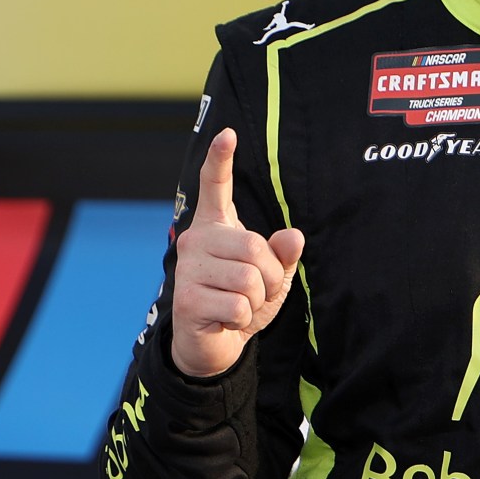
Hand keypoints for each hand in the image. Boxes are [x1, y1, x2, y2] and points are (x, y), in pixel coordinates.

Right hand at [169, 128, 304, 377]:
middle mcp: (196, 241)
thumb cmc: (240, 301)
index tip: (227, 134)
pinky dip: (244, 317)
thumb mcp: (271, 276)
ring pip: (249, 277)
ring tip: (240, 305)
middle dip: (269, 276)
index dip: (221, 160)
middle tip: (257, 291)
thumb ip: (282, 255)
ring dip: (257, 299)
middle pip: (253, 246)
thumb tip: (293, 236)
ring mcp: (187, 268)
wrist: (212, 344)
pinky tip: (227, 319)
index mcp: (216, 227)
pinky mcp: (186, 298)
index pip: (215, 187)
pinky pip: (239, 304)